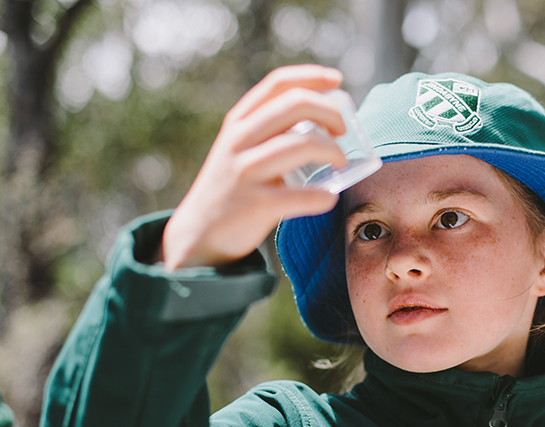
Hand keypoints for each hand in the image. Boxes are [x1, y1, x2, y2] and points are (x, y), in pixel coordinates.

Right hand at [161, 64, 347, 268]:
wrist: (200, 232)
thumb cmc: (236, 186)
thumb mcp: (242, 148)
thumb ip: (272, 130)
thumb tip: (326, 119)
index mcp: (239, 121)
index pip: (277, 84)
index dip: (311, 76)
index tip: (337, 80)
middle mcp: (240, 140)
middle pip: (295, 105)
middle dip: (330, 113)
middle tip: (344, 131)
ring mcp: (245, 172)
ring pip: (302, 145)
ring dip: (333, 151)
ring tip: (341, 162)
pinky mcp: (254, 205)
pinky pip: (301, 196)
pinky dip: (322, 197)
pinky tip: (328, 198)